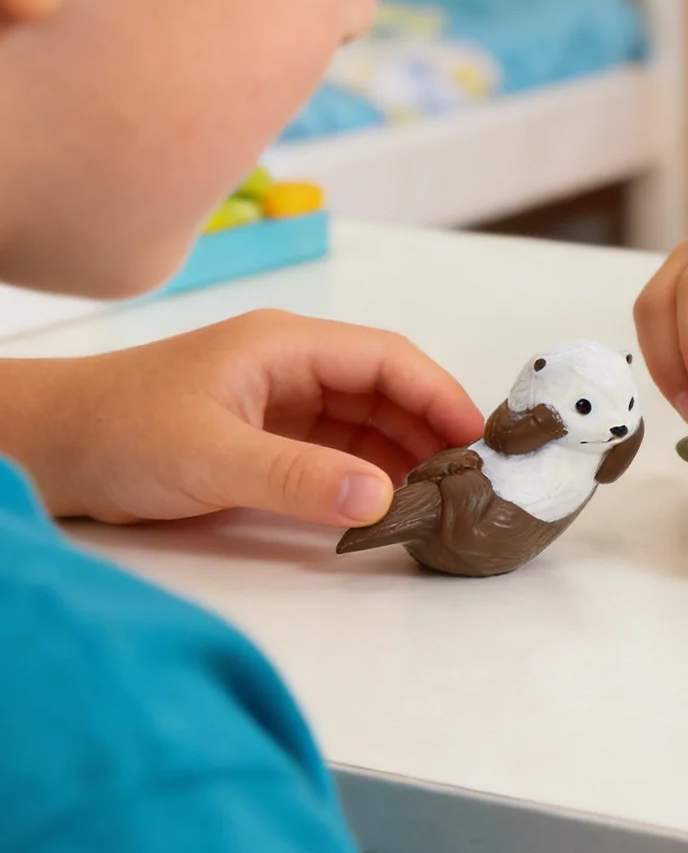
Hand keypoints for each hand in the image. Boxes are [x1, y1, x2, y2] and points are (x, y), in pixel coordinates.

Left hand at [5, 309, 482, 526]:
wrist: (41, 450)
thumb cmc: (116, 433)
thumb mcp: (211, 457)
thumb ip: (299, 478)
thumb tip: (387, 498)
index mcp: (286, 346)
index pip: (388, 359)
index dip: (439, 395)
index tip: (478, 441)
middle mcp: (292, 368)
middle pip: (386, 391)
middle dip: (431, 431)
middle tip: (472, 481)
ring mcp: (280, 405)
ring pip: (366, 424)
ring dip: (404, 457)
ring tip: (442, 500)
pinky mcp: (266, 440)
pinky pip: (337, 453)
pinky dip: (368, 476)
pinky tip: (390, 506)